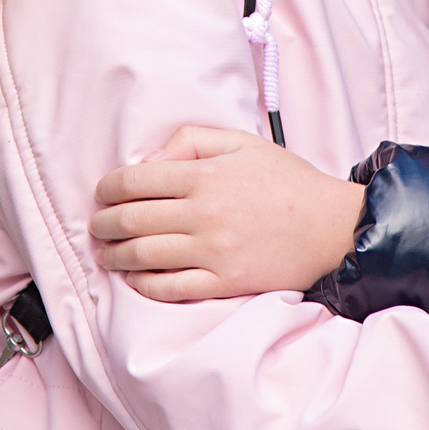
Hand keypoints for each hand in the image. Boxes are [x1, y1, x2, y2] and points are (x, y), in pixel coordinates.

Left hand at [91, 125, 365, 301]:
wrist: (332, 227)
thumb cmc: (289, 181)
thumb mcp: (243, 143)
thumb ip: (193, 141)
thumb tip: (151, 160)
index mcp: (205, 176)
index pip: (137, 180)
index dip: (109, 187)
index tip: (102, 193)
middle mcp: (204, 213)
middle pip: (133, 219)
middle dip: (104, 223)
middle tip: (96, 225)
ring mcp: (213, 251)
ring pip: (144, 255)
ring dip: (115, 255)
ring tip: (106, 253)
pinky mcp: (224, 282)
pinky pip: (171, 288)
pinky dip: (143, 284)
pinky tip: (134, 278)